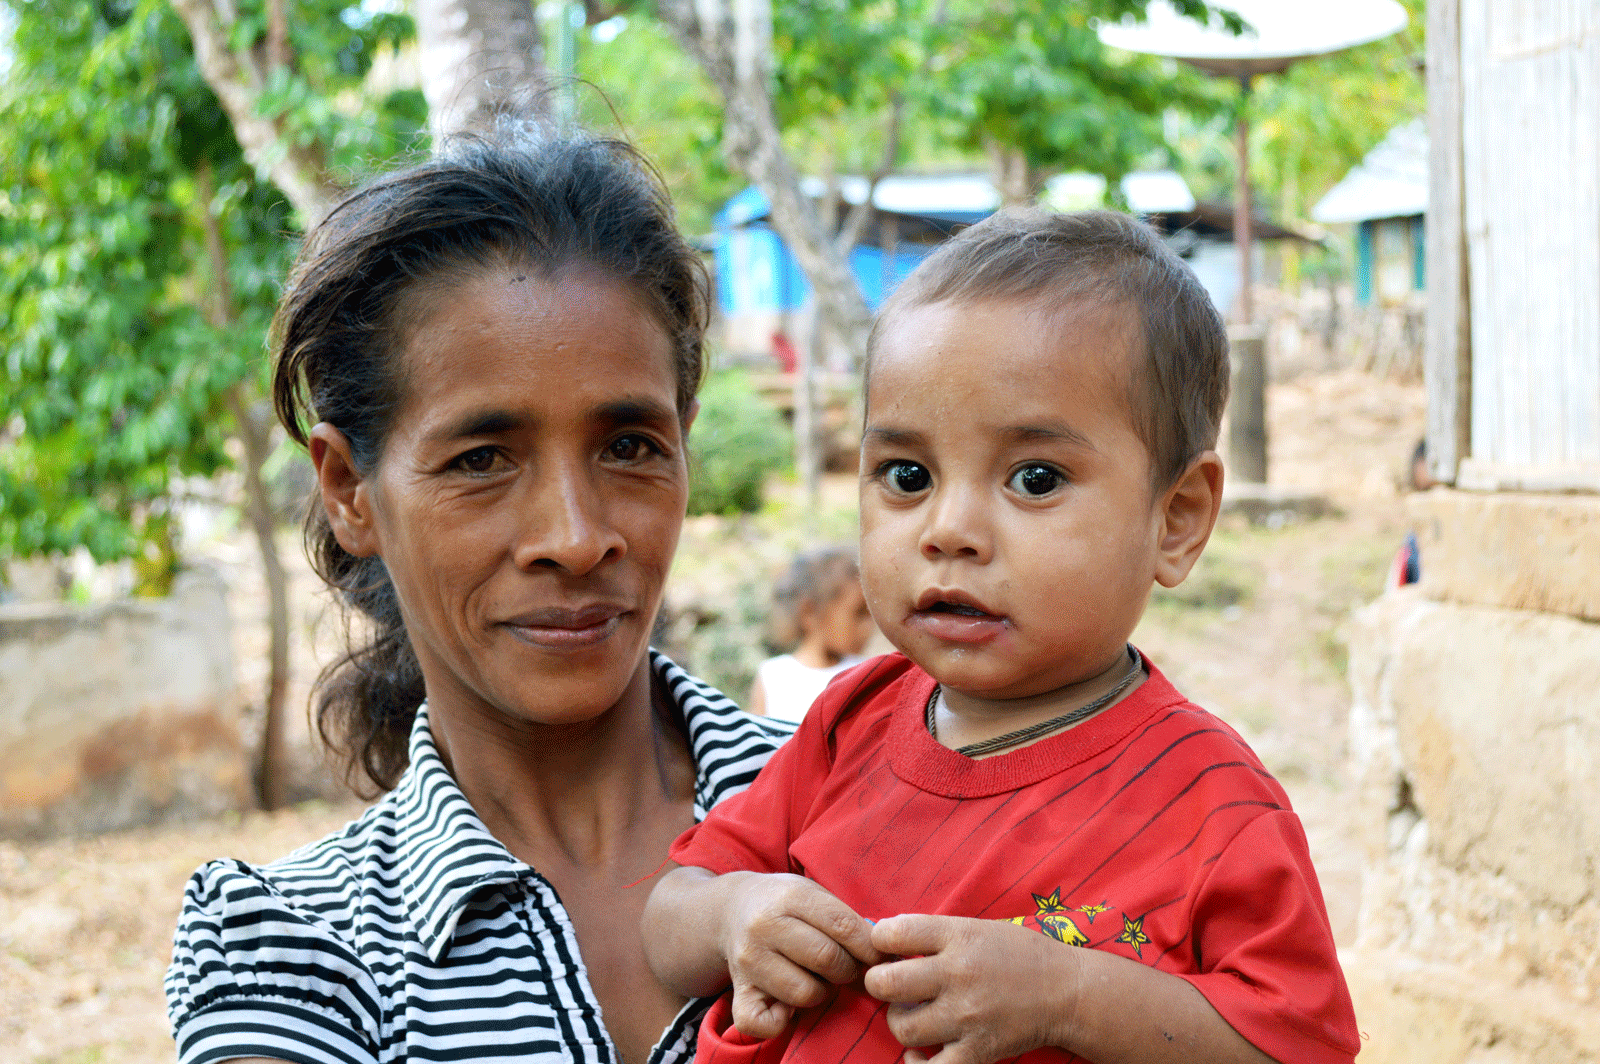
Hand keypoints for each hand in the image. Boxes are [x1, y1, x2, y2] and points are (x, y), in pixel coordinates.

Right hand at [720, 872, 883, 1038]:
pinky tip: (788, 1007)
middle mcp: (764, 926)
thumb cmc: (785, 904)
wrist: (730, 910)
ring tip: (818, 979)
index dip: (869, 946)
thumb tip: (883, 953)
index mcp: (790, 897)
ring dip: (822, 992)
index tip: (879, 956)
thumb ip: (844, 918)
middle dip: (848, 969)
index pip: (841, 925)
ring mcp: (748, 961)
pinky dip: (780, 1022)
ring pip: (804, 992)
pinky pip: (760, 1022)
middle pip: (826, 959)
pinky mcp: (738, 990)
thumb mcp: (812, 893)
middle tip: (847, 967)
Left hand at [864, 914, 1078, 1063]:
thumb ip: (931, 932)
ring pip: (902, 1027)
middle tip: (887, 984)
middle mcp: (959, 976)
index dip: (878, 940)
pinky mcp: (978, 1051)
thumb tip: (883, 935)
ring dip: (898, 1021)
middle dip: (877, 983)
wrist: (1066, 991)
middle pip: (887, 983)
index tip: (884, 946)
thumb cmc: (1017, 955)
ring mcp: (967, 1017)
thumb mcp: (975, 928)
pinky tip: (919, 1052)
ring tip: (911, 1013)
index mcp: (958, 937)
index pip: (894, 934)